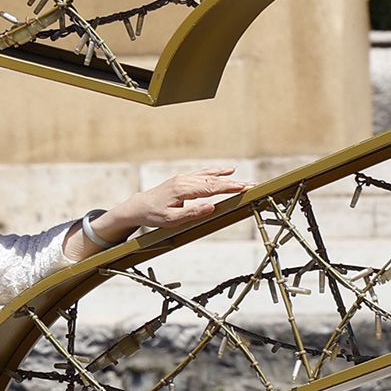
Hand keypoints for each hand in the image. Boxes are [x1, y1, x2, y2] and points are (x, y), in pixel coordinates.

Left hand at [99, 165, 243, 240]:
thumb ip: (191, 213)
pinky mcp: (183, 180)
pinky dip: (217, 172)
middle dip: (234, 183)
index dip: (228, 187)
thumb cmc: (153, 215)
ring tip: (244, 181)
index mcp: (182, 189)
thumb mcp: (170, 220)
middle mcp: (184, 180)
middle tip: (252, 186)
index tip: (244, 188)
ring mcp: (184, 178)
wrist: (138, 207)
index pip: (210, 188)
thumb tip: (211, 207)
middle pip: (213, 181)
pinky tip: (227, 171)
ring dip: (228, 178)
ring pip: (210, 176)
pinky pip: (204, 174)